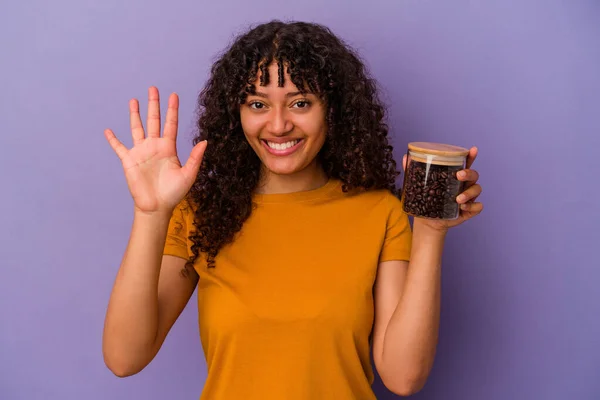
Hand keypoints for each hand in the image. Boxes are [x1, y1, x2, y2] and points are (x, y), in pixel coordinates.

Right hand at [104, 87, 206, 214]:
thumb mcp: (188, 174)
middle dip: (154, 105)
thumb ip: (195, 157)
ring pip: (137, 128)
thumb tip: (205, 141)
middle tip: (153, 88)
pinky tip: (108, 130)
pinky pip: (119, 147)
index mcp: (168, 148)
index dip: (172, 110)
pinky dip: (113, 139)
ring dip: (135, 115)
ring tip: (133, 100)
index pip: (170, 124)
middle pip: (153, 121)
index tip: (173, 95)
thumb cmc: (174, 193)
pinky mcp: (128, 161)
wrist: (157, 207)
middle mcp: (154, 146)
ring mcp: (141, 152)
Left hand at [402, 146, 482, 231]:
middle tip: (458, 176)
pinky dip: (473, 206)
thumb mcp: (420, 186)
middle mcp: (464, 185)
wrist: (428, 221)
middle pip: (474, 175)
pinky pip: (478, 206)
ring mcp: (468, 197)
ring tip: (458, 199)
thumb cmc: (427, 200)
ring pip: (477, 189)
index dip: (471, 156)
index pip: (465, 164)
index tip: (472, 149)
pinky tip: (463, 207)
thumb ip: (414, 172)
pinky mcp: (469, 210)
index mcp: (455, 176)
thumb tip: (406, 157)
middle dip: (468, 173)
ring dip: (469, 193)